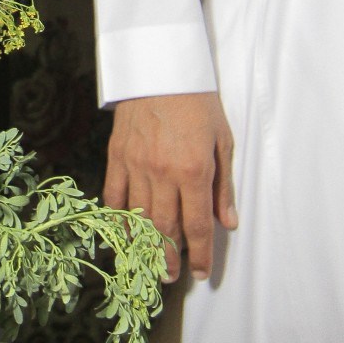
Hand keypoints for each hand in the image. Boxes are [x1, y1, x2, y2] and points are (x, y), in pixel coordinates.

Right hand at [105, 91, 237, 282]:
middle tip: (172, 276)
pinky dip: (118, 219)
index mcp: (194, 170)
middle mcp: (163, 173)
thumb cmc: (198, 101)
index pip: (198, 226)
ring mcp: (136, 165)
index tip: (200, 273)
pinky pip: (114, 195)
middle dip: (171, 258)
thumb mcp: (223, 140)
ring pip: (140, 217)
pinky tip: (124, 233)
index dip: (200, 255)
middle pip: (166, 229)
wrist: (160, 66)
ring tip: (150, 263)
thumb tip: (228, 222)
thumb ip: (224, 185)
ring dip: (146, 245)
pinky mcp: (117, 155)